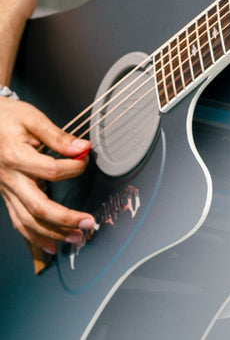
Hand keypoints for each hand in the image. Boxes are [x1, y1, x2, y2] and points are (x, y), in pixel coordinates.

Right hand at [0, 97, 94, 254]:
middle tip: (88, 223)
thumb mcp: (32, 118)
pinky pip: (19, 222)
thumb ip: (58, 136)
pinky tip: (51, 245)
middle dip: (65, 219)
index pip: (51, 170)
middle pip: (37, 206)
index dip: (74, 168)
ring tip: (76, 238)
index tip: (86, 159)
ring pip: (27, 221)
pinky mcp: (6, 196)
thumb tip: (82, 148)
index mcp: (16, 156)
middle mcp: (10, 179)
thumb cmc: (7, 118)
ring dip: (53, 233)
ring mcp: (6, 191)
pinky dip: (34, 237)